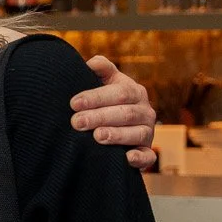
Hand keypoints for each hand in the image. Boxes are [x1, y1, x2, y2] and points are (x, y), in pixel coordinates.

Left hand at [74, 55, 157, 170]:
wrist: (116, 125)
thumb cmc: (105, 101)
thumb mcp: (106, 82)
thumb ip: (101, 69)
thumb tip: (91, 62)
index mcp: (134, 92)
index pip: (119, 92)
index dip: (96, 97)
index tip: (74, 103)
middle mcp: (144, 111)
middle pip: (125, 113)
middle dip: (100, 117)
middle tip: (77, 122)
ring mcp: (147, 132)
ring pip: (138, 133)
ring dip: (117, 135)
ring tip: (97, 136)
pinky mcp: (146, 152)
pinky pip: (148, 157)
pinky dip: (140, 158)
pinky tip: (127, 158)